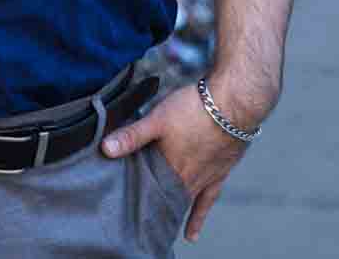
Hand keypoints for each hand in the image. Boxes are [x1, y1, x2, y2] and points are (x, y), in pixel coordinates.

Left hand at [101, 81, 262, 242]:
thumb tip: (105, 149)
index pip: (147, 190)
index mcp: (170, 167)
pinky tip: (192, 234)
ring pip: (183, 204)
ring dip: (170, 215)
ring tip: (157, 232)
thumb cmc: (194, 109)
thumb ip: (132, 135)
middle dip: (150, 208)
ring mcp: (205, 178)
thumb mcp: (156, 119)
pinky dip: (198, 217)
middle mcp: (187, 179)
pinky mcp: (220, 173)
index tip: (121, 211)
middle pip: (165, 199)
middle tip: (136, 224)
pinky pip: (207, 202)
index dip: (134, 199)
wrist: (234, 104)